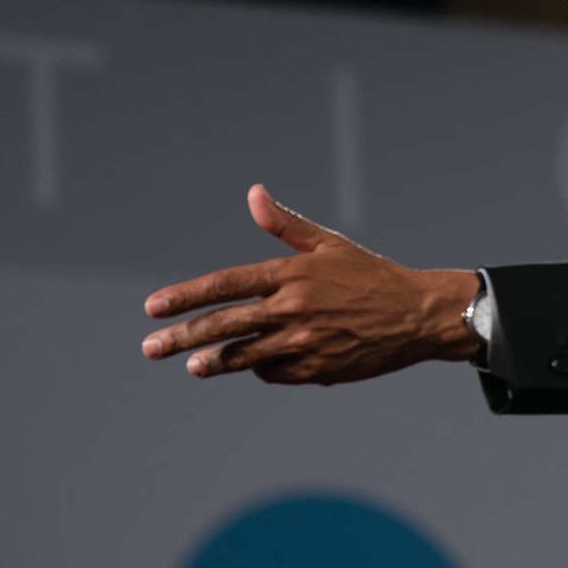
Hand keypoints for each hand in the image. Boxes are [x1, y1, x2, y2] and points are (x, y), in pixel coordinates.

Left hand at [141, 184, 482, 384]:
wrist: (417, 315)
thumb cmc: (372, 275)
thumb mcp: (329, 244)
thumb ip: (285, 224)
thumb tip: (253, 194)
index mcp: (291, 275)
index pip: (224, 286)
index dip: (185, 297)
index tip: (154, 308)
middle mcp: (291, 311)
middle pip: (223, 326)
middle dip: (181, 337)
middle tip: (151, 348)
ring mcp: (302, 345)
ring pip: (243, 357)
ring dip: (212, 362)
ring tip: (191, 366)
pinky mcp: (315, 372)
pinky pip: (274, 373)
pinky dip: (261, 368)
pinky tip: (255, 365)